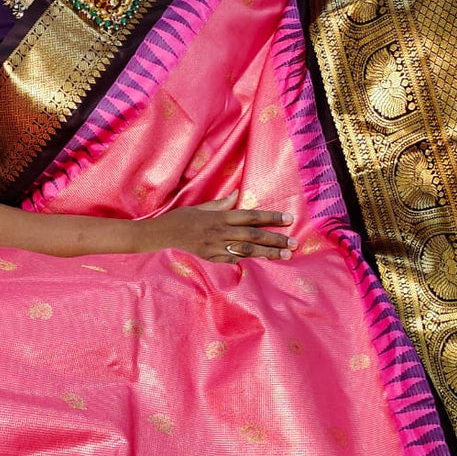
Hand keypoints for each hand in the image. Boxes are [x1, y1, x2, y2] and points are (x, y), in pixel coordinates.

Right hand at [138, 192, 295, 262]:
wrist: (163, 233)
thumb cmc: (183, 217)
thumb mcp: (203, 206)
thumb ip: (222, 203)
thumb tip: (238, 194)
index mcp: (221, 216)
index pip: (252, 216)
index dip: (271, 218)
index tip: (289, 219)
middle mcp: (221, 231)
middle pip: (254, 236)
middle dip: (276, 240)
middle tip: (293, 244)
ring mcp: (217, 247)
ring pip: (247, 250)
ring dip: (267, 253)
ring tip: (285, 255)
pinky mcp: (212, 258)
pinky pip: (232, 259)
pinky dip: (246, 259)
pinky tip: (262, 261)